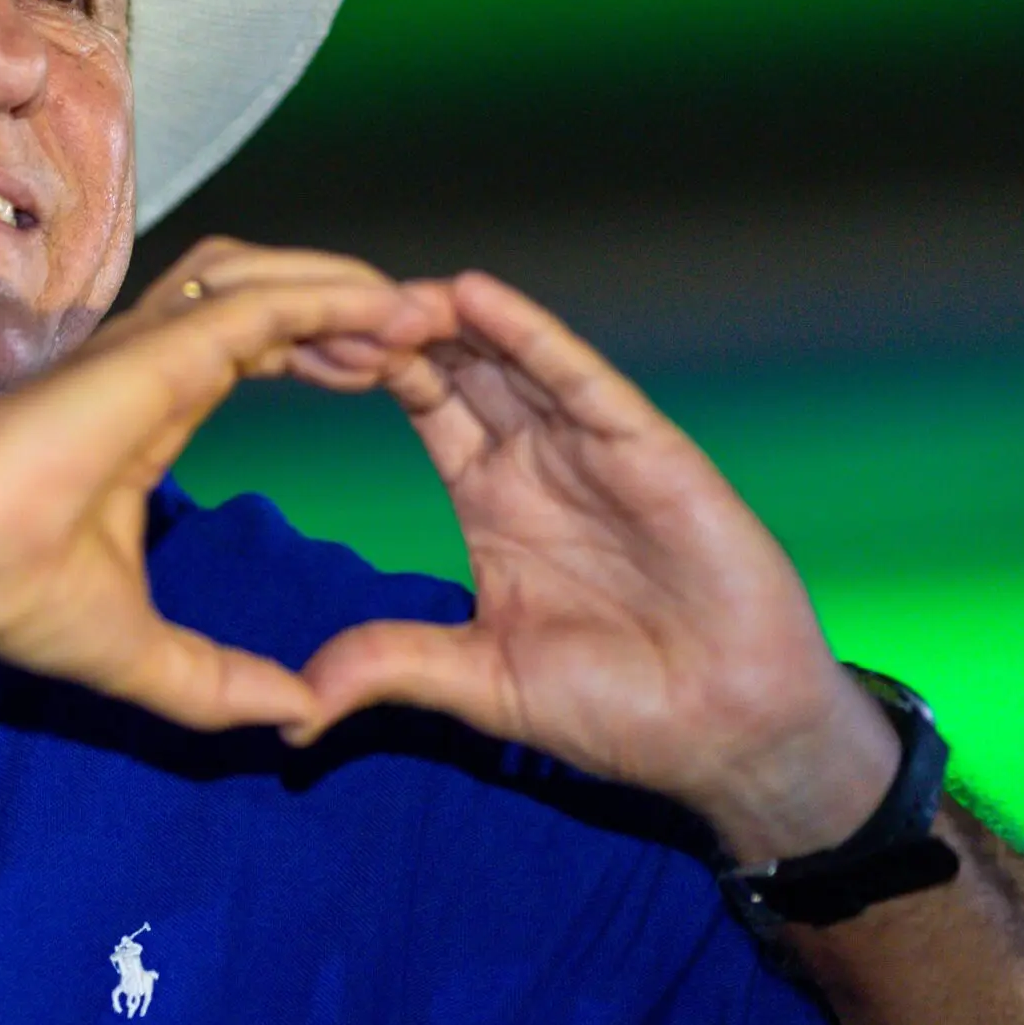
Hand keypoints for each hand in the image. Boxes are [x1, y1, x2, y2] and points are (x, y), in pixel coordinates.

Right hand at [0, 239, 454, 739]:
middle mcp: (154, 362)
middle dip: (357, 310)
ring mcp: (152, 344)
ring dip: (354, 292)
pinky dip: (334, 299)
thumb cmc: (4, 591)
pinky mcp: (158, 345)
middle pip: (275, 298)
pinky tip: (393, 320)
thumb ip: (222, 685)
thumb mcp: (143, 658)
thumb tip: (299, 718)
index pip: (257, 348)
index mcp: (152, 410)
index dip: (328, 351)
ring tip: (428, 321)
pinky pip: (265, 299)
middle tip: (435, 339)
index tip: (397, 381)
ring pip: (271, 278)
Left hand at [294, 274, 898, 860]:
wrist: (728, 736)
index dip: (365, 366)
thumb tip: (294, 713)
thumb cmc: (619, 706)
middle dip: (396, 326)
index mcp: (490, 497)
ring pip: (508, 356)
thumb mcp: (479, 684)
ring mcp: (592, 447)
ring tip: (381, 288)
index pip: (419, 402)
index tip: (299, 338)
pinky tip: (476, 299)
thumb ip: (392, 668)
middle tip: (328, 295)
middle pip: (455, 362)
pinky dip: (528, 336)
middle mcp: (536, 458)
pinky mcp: (647, 450)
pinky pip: (579, 380)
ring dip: (446, 319)